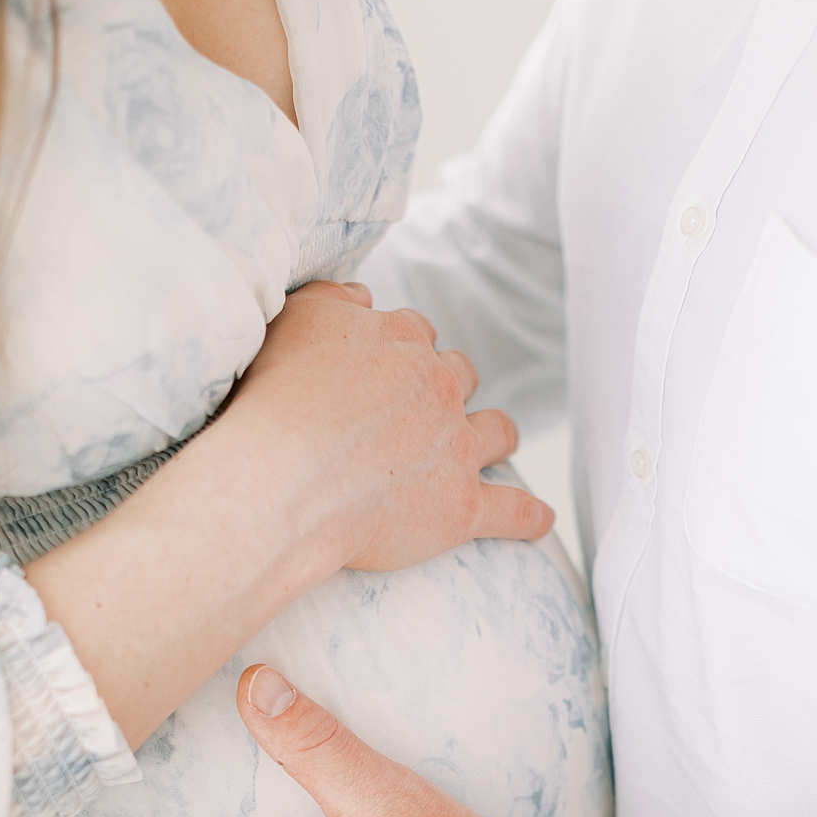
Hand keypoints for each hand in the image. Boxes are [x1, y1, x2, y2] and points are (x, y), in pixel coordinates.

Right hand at [230, 280, 553, 571]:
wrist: (285, 479)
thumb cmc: (276, 400)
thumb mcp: (296, 320)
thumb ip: (333, 299)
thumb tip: (363, 295)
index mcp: (401, 340)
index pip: (414, 333)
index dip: (400, 352)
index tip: (381, 372)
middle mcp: (438, 386)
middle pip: (460, 376)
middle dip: (449, 388)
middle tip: (422, 412)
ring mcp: (456, 447)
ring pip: (497, 430)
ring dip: (495, 434)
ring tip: (491, 445)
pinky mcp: (462, 507)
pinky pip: (513, 511)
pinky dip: (529, 517)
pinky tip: (540, 521)